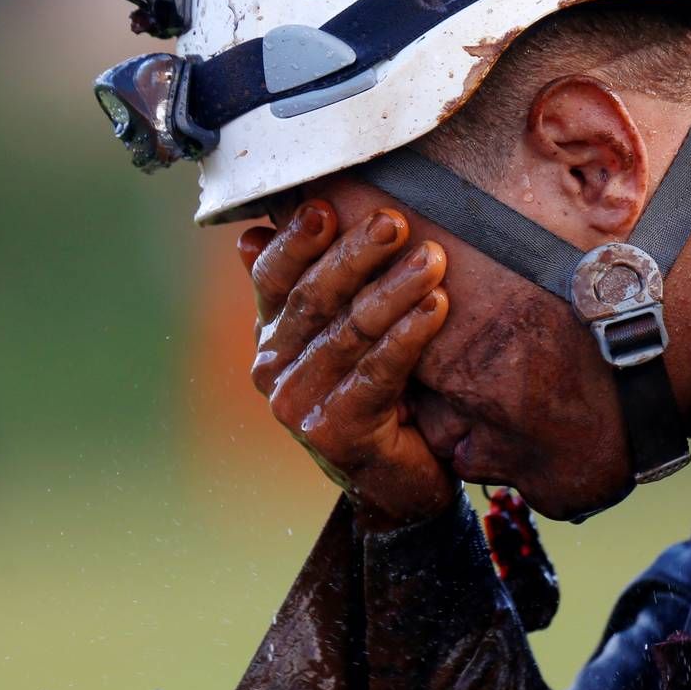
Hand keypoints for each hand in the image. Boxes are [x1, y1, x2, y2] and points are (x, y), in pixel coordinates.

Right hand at [239, 200, 454, 529]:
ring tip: (432, 259)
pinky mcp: (334, 432)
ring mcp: (298, 404)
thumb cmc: (377, 396)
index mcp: (270, 335)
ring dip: (393, 290)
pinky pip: (377, 372)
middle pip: (312, 298)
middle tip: (395, 222)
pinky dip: (409, 335)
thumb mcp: (340, 337)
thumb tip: (253, 234)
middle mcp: (273, 370)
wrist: (398, 483)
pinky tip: (437, 306)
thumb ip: (310, 290)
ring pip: (348, 332)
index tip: (327, 206)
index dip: (296, 241)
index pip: (272, 276)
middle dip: (356, 255)